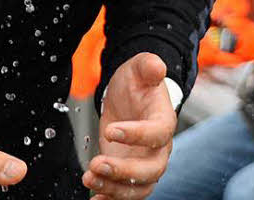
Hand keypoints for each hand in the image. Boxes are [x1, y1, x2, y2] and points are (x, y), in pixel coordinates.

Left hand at [83, 53, 175, 199]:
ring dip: (114, 188)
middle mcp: (159, 148)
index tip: (110, 130)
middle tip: (97, 164)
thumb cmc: (138, 81)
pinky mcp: (130, 171)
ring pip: (139, 187)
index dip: (137, 135)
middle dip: (124, 171)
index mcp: (163, 120)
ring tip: (89, 179)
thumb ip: (149, 66)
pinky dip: (112, 199)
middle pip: (151, 170)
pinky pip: (127, 193)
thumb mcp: (140, 67)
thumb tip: (157, 66)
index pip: (158, 133)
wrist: (132, 94)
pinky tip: (94, 199)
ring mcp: (145, 163)